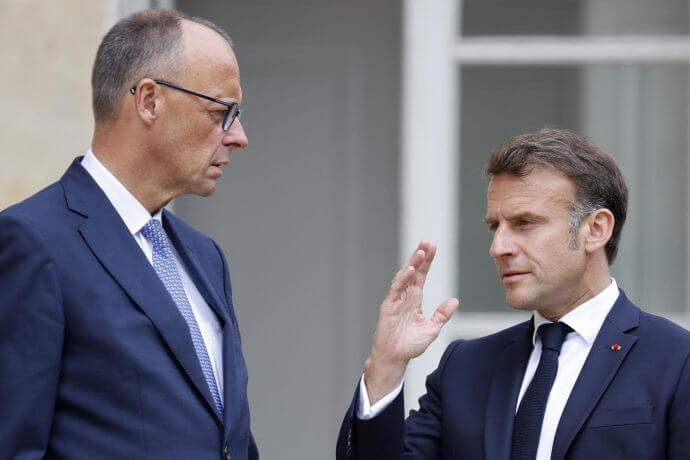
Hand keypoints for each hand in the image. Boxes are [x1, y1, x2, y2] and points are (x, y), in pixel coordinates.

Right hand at [363, 241, 458, 404]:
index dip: (427, 261)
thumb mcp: (432, 328)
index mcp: (415, 298)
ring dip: (412, 263)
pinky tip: (411, 270)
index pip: (422, 275)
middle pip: (413, 271)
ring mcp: (396, 300)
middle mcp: (405, 296)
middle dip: (420, 256)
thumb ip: (442, 314)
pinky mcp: (388, 307)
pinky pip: (396, 289)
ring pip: (404, 277)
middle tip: (427, 242)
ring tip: (421, 251)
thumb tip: (454, 300)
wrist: (395, 358)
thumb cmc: (410, 345)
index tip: (434, 247)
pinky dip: (403, 279)